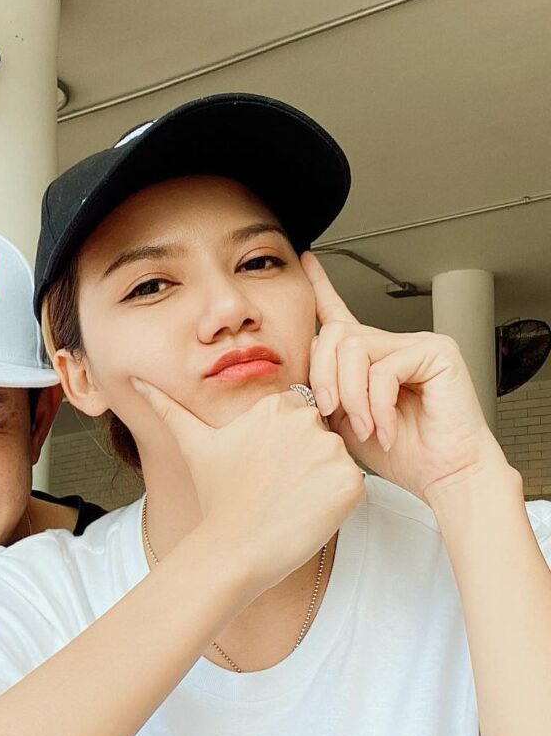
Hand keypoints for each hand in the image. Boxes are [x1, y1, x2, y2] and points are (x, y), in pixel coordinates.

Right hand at [131, 378, 362, 591]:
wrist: (234, 549)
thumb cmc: (215, 499)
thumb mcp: (194, 445)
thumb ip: (168, 406)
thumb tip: (136, 379)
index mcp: (274, 406)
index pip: (295, 413)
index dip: (281, 444)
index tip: (263, 468)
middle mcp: (307, 421)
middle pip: (318, 434)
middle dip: (303, 459)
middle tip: (275, 487)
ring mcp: (332, 452)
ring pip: (335, 459)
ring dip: (319, 480)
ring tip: (288, 501)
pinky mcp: (351, 483)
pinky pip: (352, 485)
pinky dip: (335, 501)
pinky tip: (306, 512)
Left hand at [302, 253, 500, 502]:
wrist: (441, 475)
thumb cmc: (397, 452)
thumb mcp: (342, 420)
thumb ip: (322, 390)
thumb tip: (295, 373)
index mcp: (367, 357)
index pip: (338, 314)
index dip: (318, 287)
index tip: (302, 261)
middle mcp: (391, 343)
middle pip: (334, 335)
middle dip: (323, 377)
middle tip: (329, 412)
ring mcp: (415, 343)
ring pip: (354, 351)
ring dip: (351, 396)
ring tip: (365, 427)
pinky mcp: (436, 351)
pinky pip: (384, 369)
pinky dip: (378, 406)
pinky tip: (386, 428)